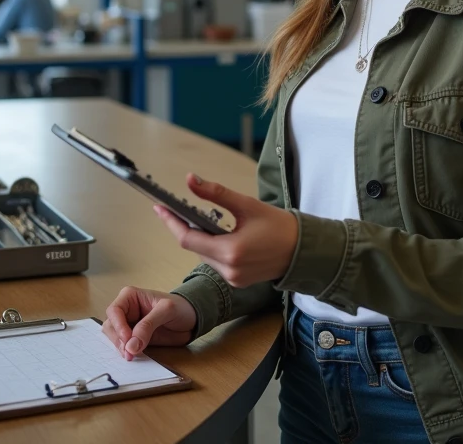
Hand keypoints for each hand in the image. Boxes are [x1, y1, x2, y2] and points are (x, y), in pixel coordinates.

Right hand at [102, 286, 196, 361]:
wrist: (192, 319)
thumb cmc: (180, 307)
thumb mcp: (166, 311)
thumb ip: (148, 326)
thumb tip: (131, 345)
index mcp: (130, 297)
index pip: (115, 311)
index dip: (118, 326)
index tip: (127, 339)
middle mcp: (126, 311)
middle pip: (111, 326)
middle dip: (118, 340)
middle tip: (129, 353)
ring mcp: (129, 325)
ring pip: (114, 338)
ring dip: (120, 348)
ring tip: (132, 356)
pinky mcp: (134, 339)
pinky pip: (124, 346)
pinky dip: (126, 352)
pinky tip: (133, 357)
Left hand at [154, 174, 297, 287]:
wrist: (304, 251)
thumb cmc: (280, 226)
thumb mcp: (247, 205)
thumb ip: (216, 193)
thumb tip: (190, 180)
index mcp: (230, 251)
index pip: (188, 238)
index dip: (171, 222)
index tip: (159, 208)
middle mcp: (229, 270)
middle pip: (194, 247)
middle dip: (185, 227)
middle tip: (176, 208)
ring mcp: (233, 278)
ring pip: (204, 255)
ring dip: (200, 238)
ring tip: (199, 218)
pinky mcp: (238, 281)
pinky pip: (216, 263)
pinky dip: (212, 247)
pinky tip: (217, 234)